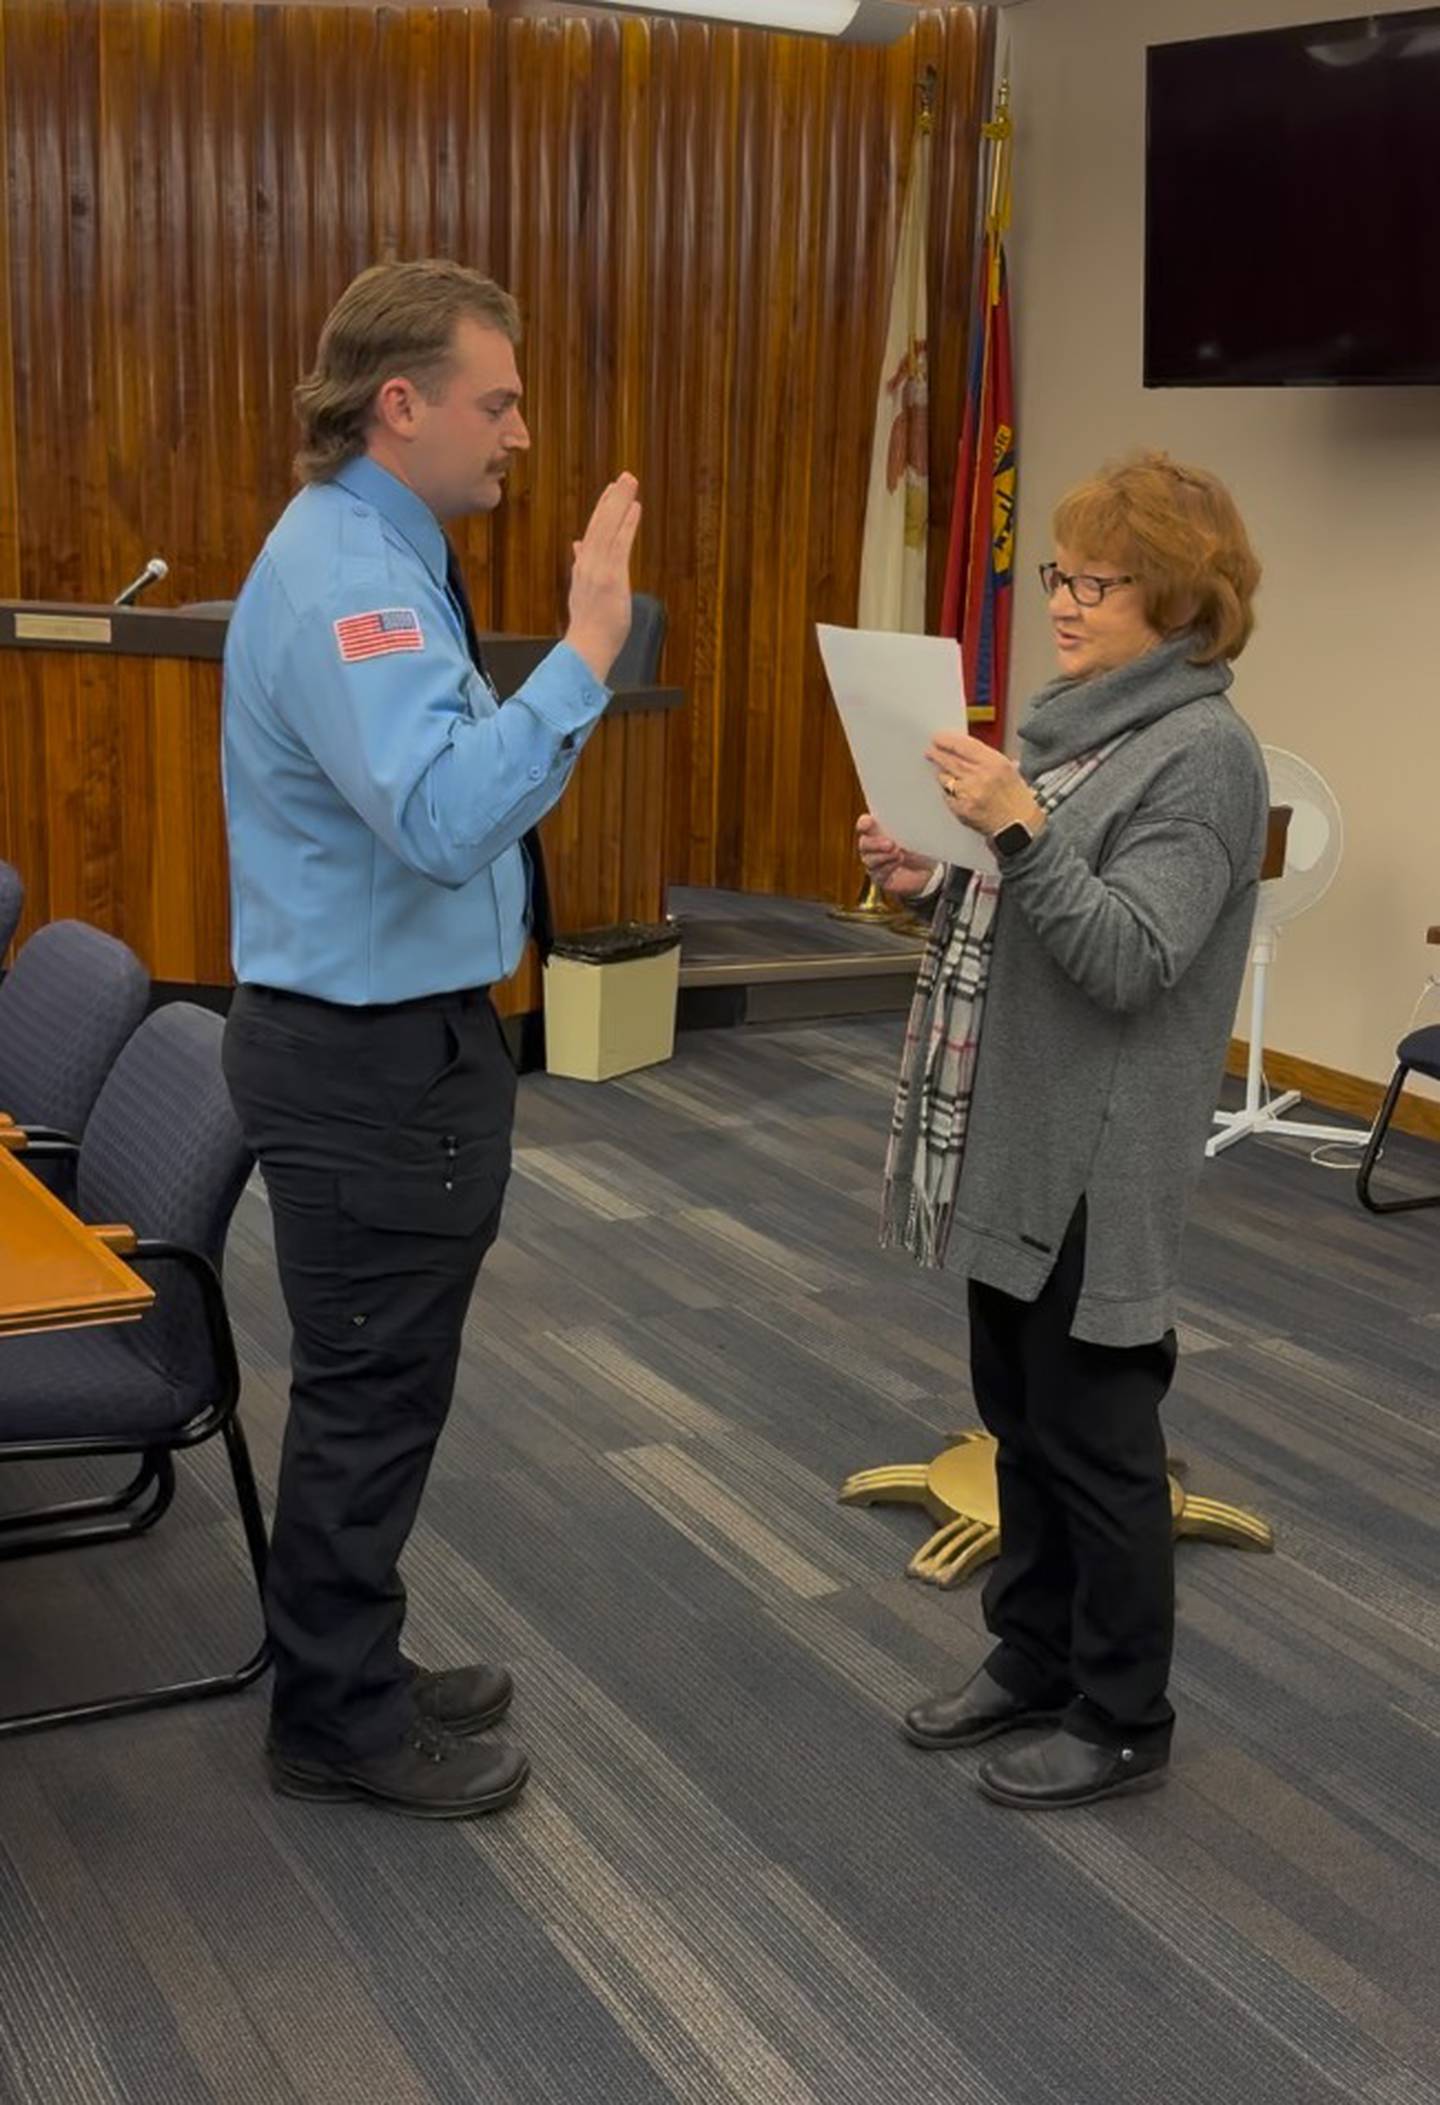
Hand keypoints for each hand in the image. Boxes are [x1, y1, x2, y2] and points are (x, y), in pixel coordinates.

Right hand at [565, 473, 641, 683]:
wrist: (585, 650)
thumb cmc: (589, 629)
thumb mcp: (582, 593)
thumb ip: (582, 567)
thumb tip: (578, 546)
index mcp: (583, 568)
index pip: (592, 532)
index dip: (602, 509)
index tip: (611, 490)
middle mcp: (588, 564)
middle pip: (599, 523)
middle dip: (613, 498)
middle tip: (625, 476)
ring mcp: (598, 569)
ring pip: (608, 528)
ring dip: (620, 503)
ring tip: (630, 482)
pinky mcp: (611, 578)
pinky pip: (619, 544)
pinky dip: (626, 524)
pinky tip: (635, 508)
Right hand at [855, 814, 939, 899]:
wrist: (928, 870)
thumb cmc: (922, 847)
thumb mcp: (920, 833)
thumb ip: (912, 825)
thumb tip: (916, 813)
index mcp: (879, 830)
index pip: (865, 824)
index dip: (864, 823)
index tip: (869, 823)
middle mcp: (873, 846)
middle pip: (864, 844)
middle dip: (875, 843)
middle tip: (891, 844)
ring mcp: (875, 863)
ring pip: (869, 860)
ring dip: (884, 856)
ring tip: (900, 854)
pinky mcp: (879, 878)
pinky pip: (878, 873)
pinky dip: (888, 867)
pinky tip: (899, 863)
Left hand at [925, 728, 1043, 840]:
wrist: (1020, 826)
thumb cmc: (1017, 799)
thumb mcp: (1009, 770)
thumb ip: (987, 759)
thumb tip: (964, 750)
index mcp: (995, 763)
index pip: (965, 746)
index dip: (948, 741)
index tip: (938, 738)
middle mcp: (981, 776)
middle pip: (951, 760)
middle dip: (938, 755)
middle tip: (930, 752)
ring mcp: (969, 794)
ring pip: (946, 778)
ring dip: (942, 774)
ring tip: (942, 772)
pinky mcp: (962, 810)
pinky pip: (947, 797)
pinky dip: (949, 793)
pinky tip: (954, 793)